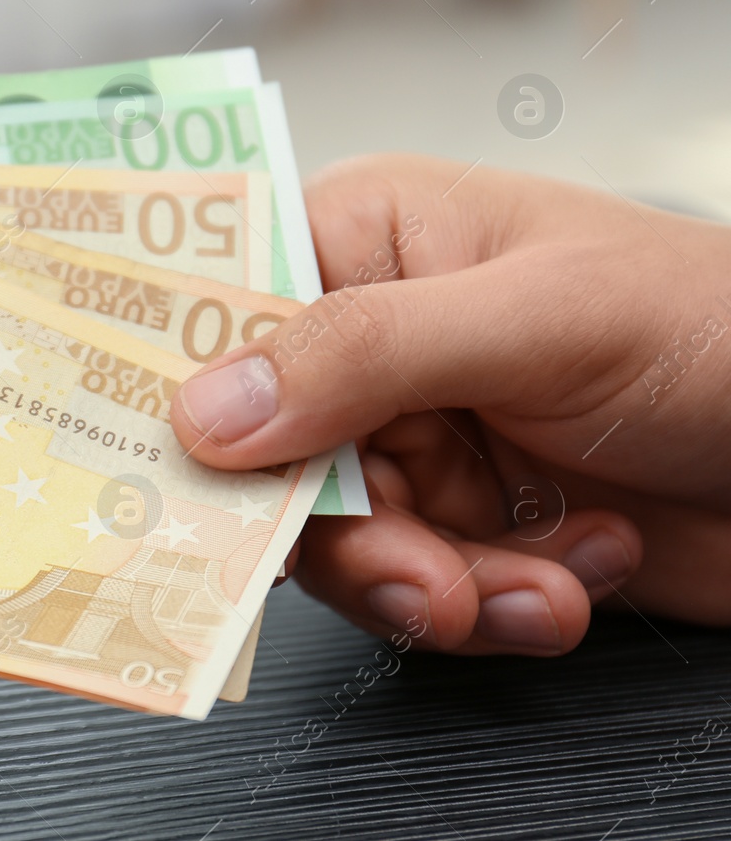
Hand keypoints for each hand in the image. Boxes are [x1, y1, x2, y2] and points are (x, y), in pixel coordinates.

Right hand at [172, 154, 730, 653]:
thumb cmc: (716, 328)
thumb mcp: (537, 319)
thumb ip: (364, 352)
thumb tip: (205, 407)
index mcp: (366, 242)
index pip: (217, 304)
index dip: (182, 385)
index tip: (172, 467)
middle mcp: (370, 343)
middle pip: (261, 454)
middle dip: (345, 533)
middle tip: (421, 572)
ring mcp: (414, 438)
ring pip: (331, 541)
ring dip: (431, 583)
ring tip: (523, 585)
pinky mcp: (459, 525)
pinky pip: (408, 589)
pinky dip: (490, 606)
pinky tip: (571, 574)